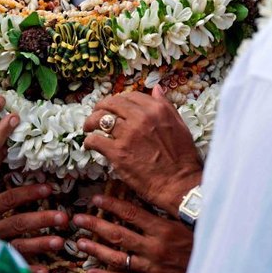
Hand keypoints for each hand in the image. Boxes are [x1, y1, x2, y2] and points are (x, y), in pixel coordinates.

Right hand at [0, 184, 67, 272]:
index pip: (7, 199)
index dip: (29, 193)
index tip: (49, 189)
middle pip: (17, 223)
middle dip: (41, 219)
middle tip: (64, 218)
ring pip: (16, 246)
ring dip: (39, 244)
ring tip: (59, 242)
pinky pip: (9, 270)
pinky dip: (27, 272)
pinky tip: (46, 272)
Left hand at [73, 194, 192, 272]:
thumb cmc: (203, 245)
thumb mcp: (189, 224)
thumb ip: (168, 213)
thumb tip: (150, 195)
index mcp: (163, 229)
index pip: (131, 212)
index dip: (111, 205)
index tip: (96, 198)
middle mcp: (154, 247)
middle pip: (118, 234)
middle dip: (95, 225)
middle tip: (77, 219)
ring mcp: (151, 267)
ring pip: (117, 258)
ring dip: (95, 249)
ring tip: (79, 243)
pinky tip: (90, 272)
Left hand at [83, 86, 202, 216]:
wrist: (179, 184)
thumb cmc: (182, 158)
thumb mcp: (180, 125)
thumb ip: (166, 106)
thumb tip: (156, 88)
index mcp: (156, 109)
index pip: (130, 96)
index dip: (119, 100)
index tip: (115, 108)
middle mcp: (141, 118)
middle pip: (111, 104)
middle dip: (101, 107)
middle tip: (96, 114)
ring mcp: (127, 134)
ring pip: (99, 119)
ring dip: (90, 122)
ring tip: (88, 128)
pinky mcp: (117, 152)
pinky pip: (95, 140)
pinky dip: (89, 142)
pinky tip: (90, 145)